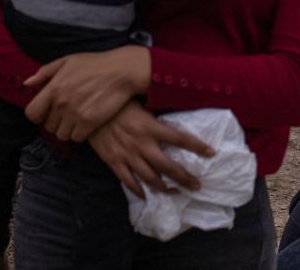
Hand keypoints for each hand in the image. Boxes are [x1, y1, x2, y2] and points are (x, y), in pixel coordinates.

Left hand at [24, 45, 150, 141]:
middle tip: (68, 114)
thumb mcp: (68, 61)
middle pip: (49, 126)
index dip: (38, 115)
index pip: (32, 113)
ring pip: (62, 134)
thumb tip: (27, 83)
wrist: (123, 71)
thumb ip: (45, 72)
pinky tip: (88, 123)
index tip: (47, 112)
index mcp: (53, 88)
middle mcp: (61, 103)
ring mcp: (75, 114)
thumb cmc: (96, 64)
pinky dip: (81, 133)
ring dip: (69, 130)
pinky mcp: (89, 122)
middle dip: (56, 122)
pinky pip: (77, 138)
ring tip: (78, 119)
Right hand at [89, 101, 214, 197]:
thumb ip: (156, 115)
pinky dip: (138, 190)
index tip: (211, 153)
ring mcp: (127, 155)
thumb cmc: (118, 103)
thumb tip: (176, 111)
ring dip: (164, 188)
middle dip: (184, 177)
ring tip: (176, 192)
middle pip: (168, 166)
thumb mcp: (141, 104)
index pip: (180, 138)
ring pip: (150, 178)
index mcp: (151, 126)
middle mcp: (141, 143)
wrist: (88, 111)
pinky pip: (127, 181)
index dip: (197, 146)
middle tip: (197, 186)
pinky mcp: (113, 161)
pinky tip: (146, 196)